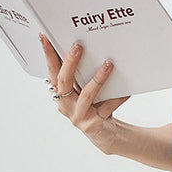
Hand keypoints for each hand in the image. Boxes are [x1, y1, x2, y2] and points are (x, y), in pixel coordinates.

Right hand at [41, 34, 129, 152]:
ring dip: (98, 78)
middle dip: (70, 62)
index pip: (52, 71)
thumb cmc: (94, 108)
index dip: (48, 55)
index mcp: (61, 94)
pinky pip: (107, 107)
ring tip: (108, 64)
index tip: (45, 37)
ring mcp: (78, 116)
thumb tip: (86, 49)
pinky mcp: (92, 124)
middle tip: (78, 46)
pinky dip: (117, 98)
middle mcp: (66, 105)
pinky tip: (126, 91)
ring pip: (86, 94)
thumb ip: (81, 76)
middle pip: (64, 81)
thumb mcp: (84, 90)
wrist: (104, 134)